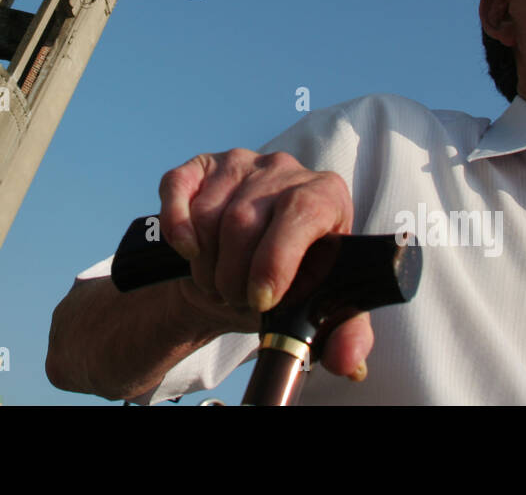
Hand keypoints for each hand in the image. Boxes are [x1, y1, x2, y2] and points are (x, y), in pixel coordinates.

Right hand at [158, 149, 371, 379]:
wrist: (249, 271)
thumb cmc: (292, 283)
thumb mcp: (321, 307)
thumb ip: (345, 334)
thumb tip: (349, 362)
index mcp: (325, 195)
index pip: (303, 211)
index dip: (276, 259)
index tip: (261, 300)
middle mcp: (285, 170)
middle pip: (245, 219)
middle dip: (234, 275)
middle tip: (238, 299)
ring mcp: (240, 163)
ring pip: (208, 213)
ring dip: (207, 263)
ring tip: (221, 283)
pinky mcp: (202, 166)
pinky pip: (177, 188)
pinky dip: (176, 228)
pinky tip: (189, 252)